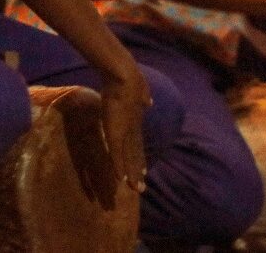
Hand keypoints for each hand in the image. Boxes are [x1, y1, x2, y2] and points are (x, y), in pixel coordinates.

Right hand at [98, 63, 150, 193]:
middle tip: (142, 188)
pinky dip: (119, 167)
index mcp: (137, 121)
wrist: (125, 77)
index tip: (144, 171)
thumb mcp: (141, 91)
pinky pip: (117, 155)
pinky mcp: (116, 133)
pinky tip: (120, 180)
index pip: (138, 144)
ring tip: (135, 189)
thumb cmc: (130, 79)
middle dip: (138, 171)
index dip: (140, 158)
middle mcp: (134, 130)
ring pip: (129, 158)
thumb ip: (144, 98)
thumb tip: (149, 102)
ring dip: (131, 174)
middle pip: (136, 155)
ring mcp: (126, 133)